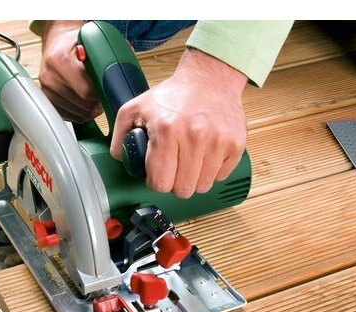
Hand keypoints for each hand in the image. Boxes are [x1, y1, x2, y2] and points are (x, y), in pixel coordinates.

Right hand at [39, 21, 102, 122]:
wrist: (57, 41)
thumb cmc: (76, 41)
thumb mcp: (93, 40)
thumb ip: (109, 53)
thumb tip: (124, 73)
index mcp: (60, 59)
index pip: (86, 91)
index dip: (101, 94)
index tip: (108, 90)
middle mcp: (49, 76)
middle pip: (82, 105)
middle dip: (97, 104)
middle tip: (103, 95)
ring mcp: (46, 89)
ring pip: (77, 113)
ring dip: (90, 110)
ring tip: (94, 98)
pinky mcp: (46, 99)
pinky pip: (69, 116)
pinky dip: (80, 113)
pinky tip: (84, 102)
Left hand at [110, 47, 247, 197]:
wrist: (210, 78)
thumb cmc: (174, 95)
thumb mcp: (136, 108)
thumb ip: (120, 136)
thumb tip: (121, 159)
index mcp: (167, 130)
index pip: (161, 183)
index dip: (156, 181)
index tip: (158, 173)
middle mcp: (195, 136)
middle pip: (183, 190)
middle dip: (175, 182)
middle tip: (174, 166)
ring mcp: (218, 142)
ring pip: (203, 186)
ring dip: (194, 178)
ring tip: (190, 158)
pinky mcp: (235, 144)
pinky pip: (221, 176)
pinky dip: (212, 170)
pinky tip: (206, 153)